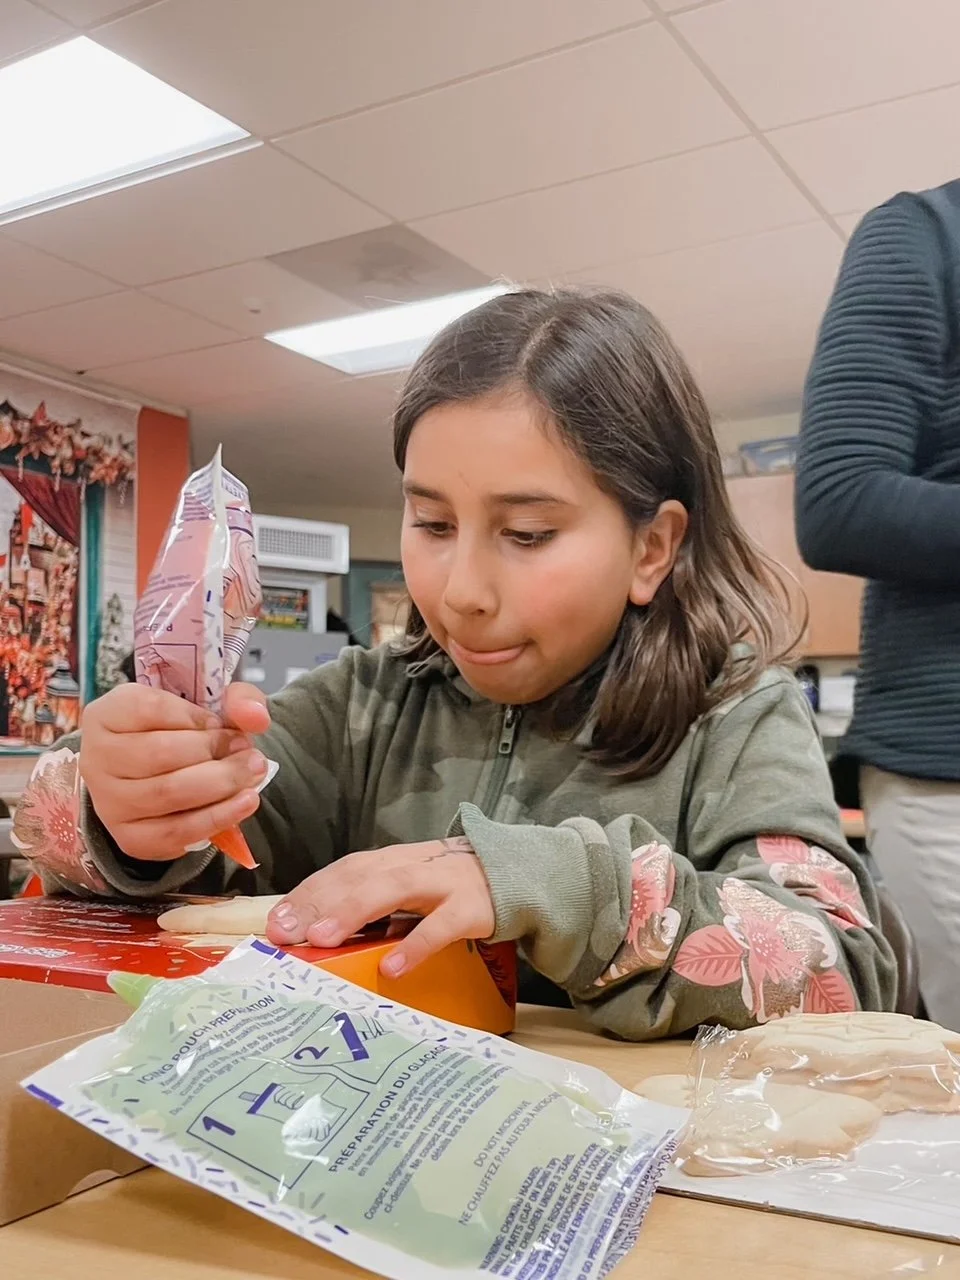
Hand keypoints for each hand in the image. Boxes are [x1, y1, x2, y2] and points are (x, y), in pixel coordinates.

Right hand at [79, 682, 270, 861]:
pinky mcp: (130, 837)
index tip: (224, 725)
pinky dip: (217, 817)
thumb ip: (237, 699)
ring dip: (221, 784)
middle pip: (160, 754)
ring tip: (252, 773)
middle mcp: (97, 757)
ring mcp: (109, 801)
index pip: (150, 708)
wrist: (161, 779)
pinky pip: (176, 832)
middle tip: (249, 752)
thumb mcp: (206, 704)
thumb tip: (256, 716)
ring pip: (168, 793)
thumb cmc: (181, 735)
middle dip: (215, 752)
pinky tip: (244, 803)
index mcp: (107, 713)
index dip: (196, 718)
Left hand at [265, 838, 495, 977]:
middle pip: (360, 875)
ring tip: (322, 938)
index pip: (344, 870)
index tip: (276, 921)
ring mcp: (444, 884)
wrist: (519, 876)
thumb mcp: (411, 889)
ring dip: (354, 911)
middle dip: (320, 901)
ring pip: (394, 888)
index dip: (309, 892)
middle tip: (286, 932)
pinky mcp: (473, 909)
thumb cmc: (453, 890)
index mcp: (394, 861)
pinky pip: (441, 926)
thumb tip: (318, 934)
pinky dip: (415, 945)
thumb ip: (373, 905)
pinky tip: (391, 967)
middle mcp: (413, 865)